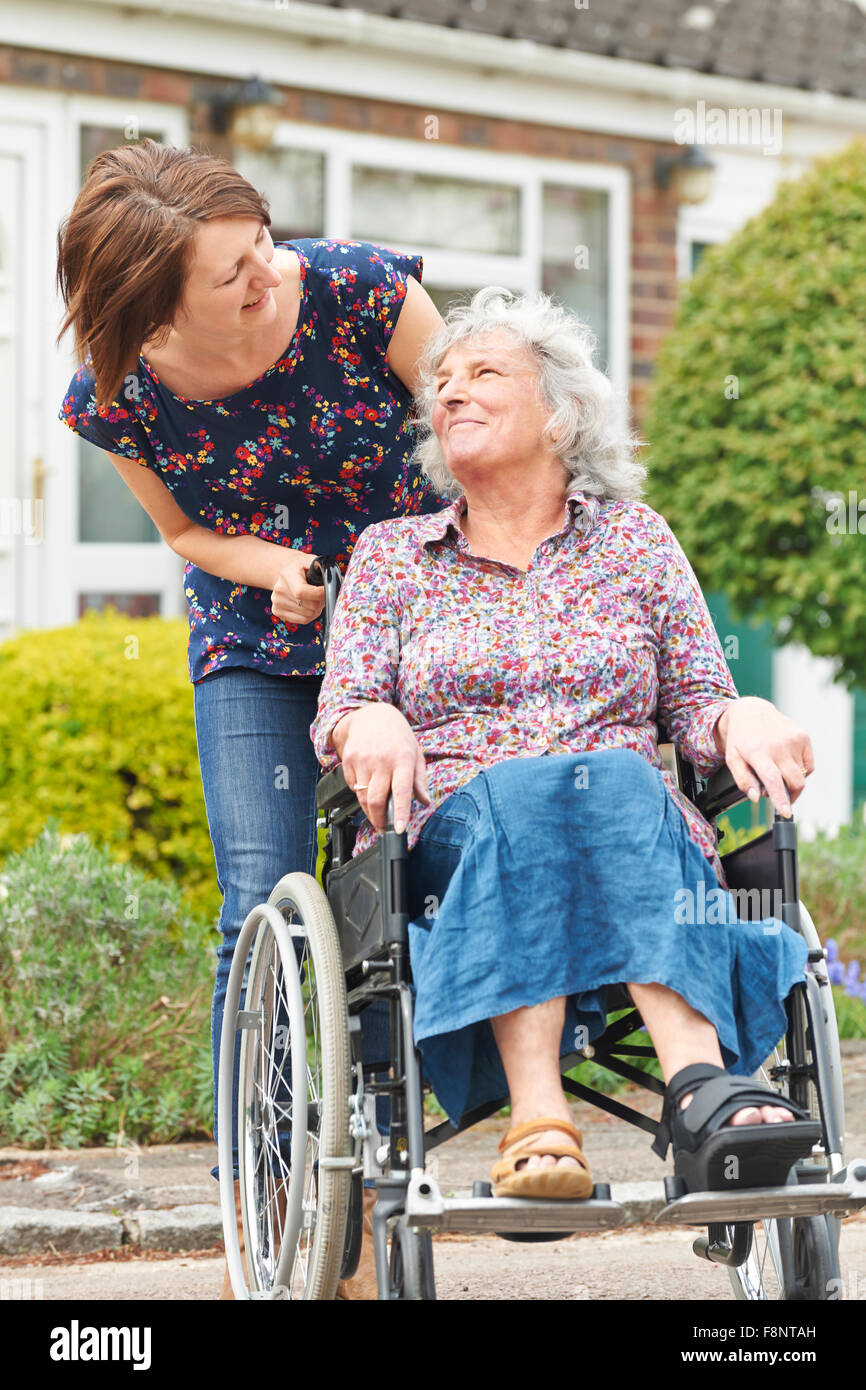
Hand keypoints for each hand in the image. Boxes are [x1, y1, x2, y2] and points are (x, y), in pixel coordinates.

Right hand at [270, 550, 325, 624]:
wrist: (285, 571)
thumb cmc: (303, 567)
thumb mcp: (313, 561)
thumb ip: (326, 570)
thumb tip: (343, 581)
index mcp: (287, 575)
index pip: (302, 592)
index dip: (320, 594)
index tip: (328, 590)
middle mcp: (279, 590)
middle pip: (309, 606)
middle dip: (321, 601)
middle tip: (321, 594)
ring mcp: (277, 602)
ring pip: (308, 615)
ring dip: (317, 609)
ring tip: (314, 598)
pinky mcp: (277, 611)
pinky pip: (302, 620)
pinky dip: (310, 615)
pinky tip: (308, 605)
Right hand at [334, 704, 431, 833]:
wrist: (372, 715)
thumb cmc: (397, 736)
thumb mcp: (415, 754)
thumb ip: (420, 780)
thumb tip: (425, 801)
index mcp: (402, 759)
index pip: (401, 791)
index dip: (400, 813)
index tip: (400, 829)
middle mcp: (381, 760)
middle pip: (376, 800)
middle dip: (380, 820)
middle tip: (384, 828)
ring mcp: (362, 760)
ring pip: (362, 797)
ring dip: (369, 811)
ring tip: (377, 814)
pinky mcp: (348, 761)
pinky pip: (353, 787)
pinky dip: (360, 793)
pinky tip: (367, 785)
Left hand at [714, 696, 813, 818]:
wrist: (751, 712)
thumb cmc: (741, 739)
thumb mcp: (733, 759)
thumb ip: (743, 780)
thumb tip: (757, 797)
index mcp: (758, 753)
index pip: (773, 780)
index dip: (781, 799)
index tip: (786, 812)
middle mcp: (778, 746)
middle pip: (794, 782)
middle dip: (790, 795)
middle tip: (779, 795)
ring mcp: (793, 740)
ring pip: (802, 775)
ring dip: (792, 781)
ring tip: (778, 772)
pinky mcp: (803, 737)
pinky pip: (809, 765)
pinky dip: (801, 771)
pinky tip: (788, 763)